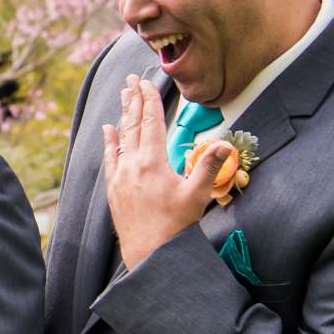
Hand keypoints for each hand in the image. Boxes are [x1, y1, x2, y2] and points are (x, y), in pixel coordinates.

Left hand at [104, 75, 229, 267]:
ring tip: (123, 95)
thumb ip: (209, 167)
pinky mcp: (114, 188)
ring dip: (124, 115)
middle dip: (134, 100)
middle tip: (131, 79)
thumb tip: (225, 143)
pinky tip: (108, 129)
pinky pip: (110, 158)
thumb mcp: (198, 195)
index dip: (149, 100)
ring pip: (121, 138)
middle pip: (134, 125)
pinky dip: (109, 141)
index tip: (145, 82)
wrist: (149, 254)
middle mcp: (133, 165)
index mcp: (153, 162)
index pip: (152, 123)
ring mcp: (120, 176)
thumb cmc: (176, 226)